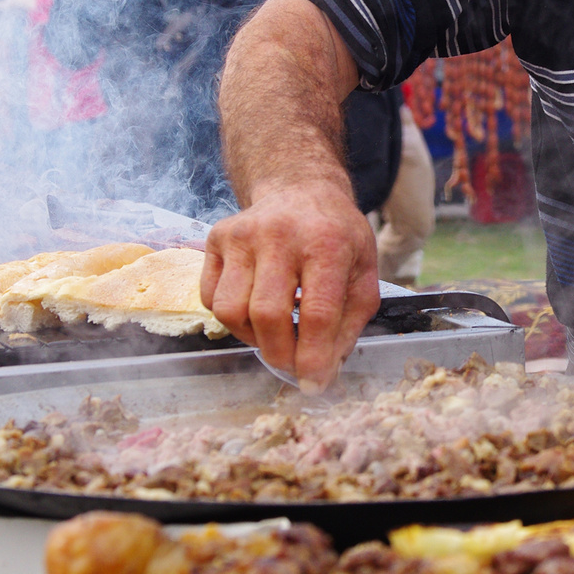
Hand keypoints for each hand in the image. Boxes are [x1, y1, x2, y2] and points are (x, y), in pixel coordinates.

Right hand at [201, 177, 379, 392]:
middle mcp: (280, 234)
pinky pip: (210, 298)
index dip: (314, 357)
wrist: (301, 190)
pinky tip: (254, 309)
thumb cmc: (337, 236)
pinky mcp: (216, 238)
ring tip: (275, 333)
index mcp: (327, 242)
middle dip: (280, 354)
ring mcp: (242, 234)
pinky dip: (231, 318)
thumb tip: (326, 369)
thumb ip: (351, 322)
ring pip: (230, 311)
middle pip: (268, 315)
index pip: (317, 313)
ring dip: (252, 338)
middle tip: (293, 366)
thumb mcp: (363, 273)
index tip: (314, 383)